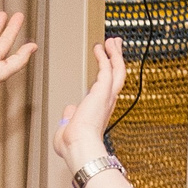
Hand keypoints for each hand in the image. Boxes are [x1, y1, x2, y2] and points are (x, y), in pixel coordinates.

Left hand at [54, 36, 127, 168]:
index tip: (107, 64)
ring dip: (115, 54)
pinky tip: (100, 47)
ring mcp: (107, 97)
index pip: (108, 88)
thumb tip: (69, 110)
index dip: (108, 74)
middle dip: (117, 59)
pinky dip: (105, 56)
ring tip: (112, 41)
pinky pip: (107, 68)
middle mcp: (107, 103)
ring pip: (117, 70)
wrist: (78, 146)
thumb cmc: (73, 145)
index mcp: (100, 111)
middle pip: (118, 75)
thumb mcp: (69, 127)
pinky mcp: (103, 91)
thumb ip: (70, 116)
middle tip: (116, 46)